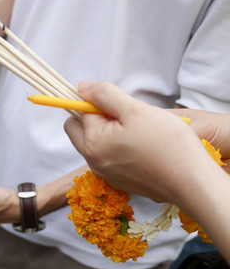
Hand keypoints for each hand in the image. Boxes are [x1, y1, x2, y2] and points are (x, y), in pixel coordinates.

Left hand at [64, 81, 219, 202]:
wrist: (191, 181)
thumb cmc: (166, 142)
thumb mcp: (134, 109)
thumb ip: (104, 95)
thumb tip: (81, 87)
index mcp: (92, 142)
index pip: (81, 110)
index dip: (101, 102)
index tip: (122, 105)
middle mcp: (93, 161)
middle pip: (78, 129)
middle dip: (96, 117)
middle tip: (126, 117)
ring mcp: (105, 174)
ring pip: (95, 143)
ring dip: (108, 133)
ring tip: (138, 133)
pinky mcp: (119, 181)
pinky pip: (109, 158)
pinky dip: (118, 149)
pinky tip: (143, 148)